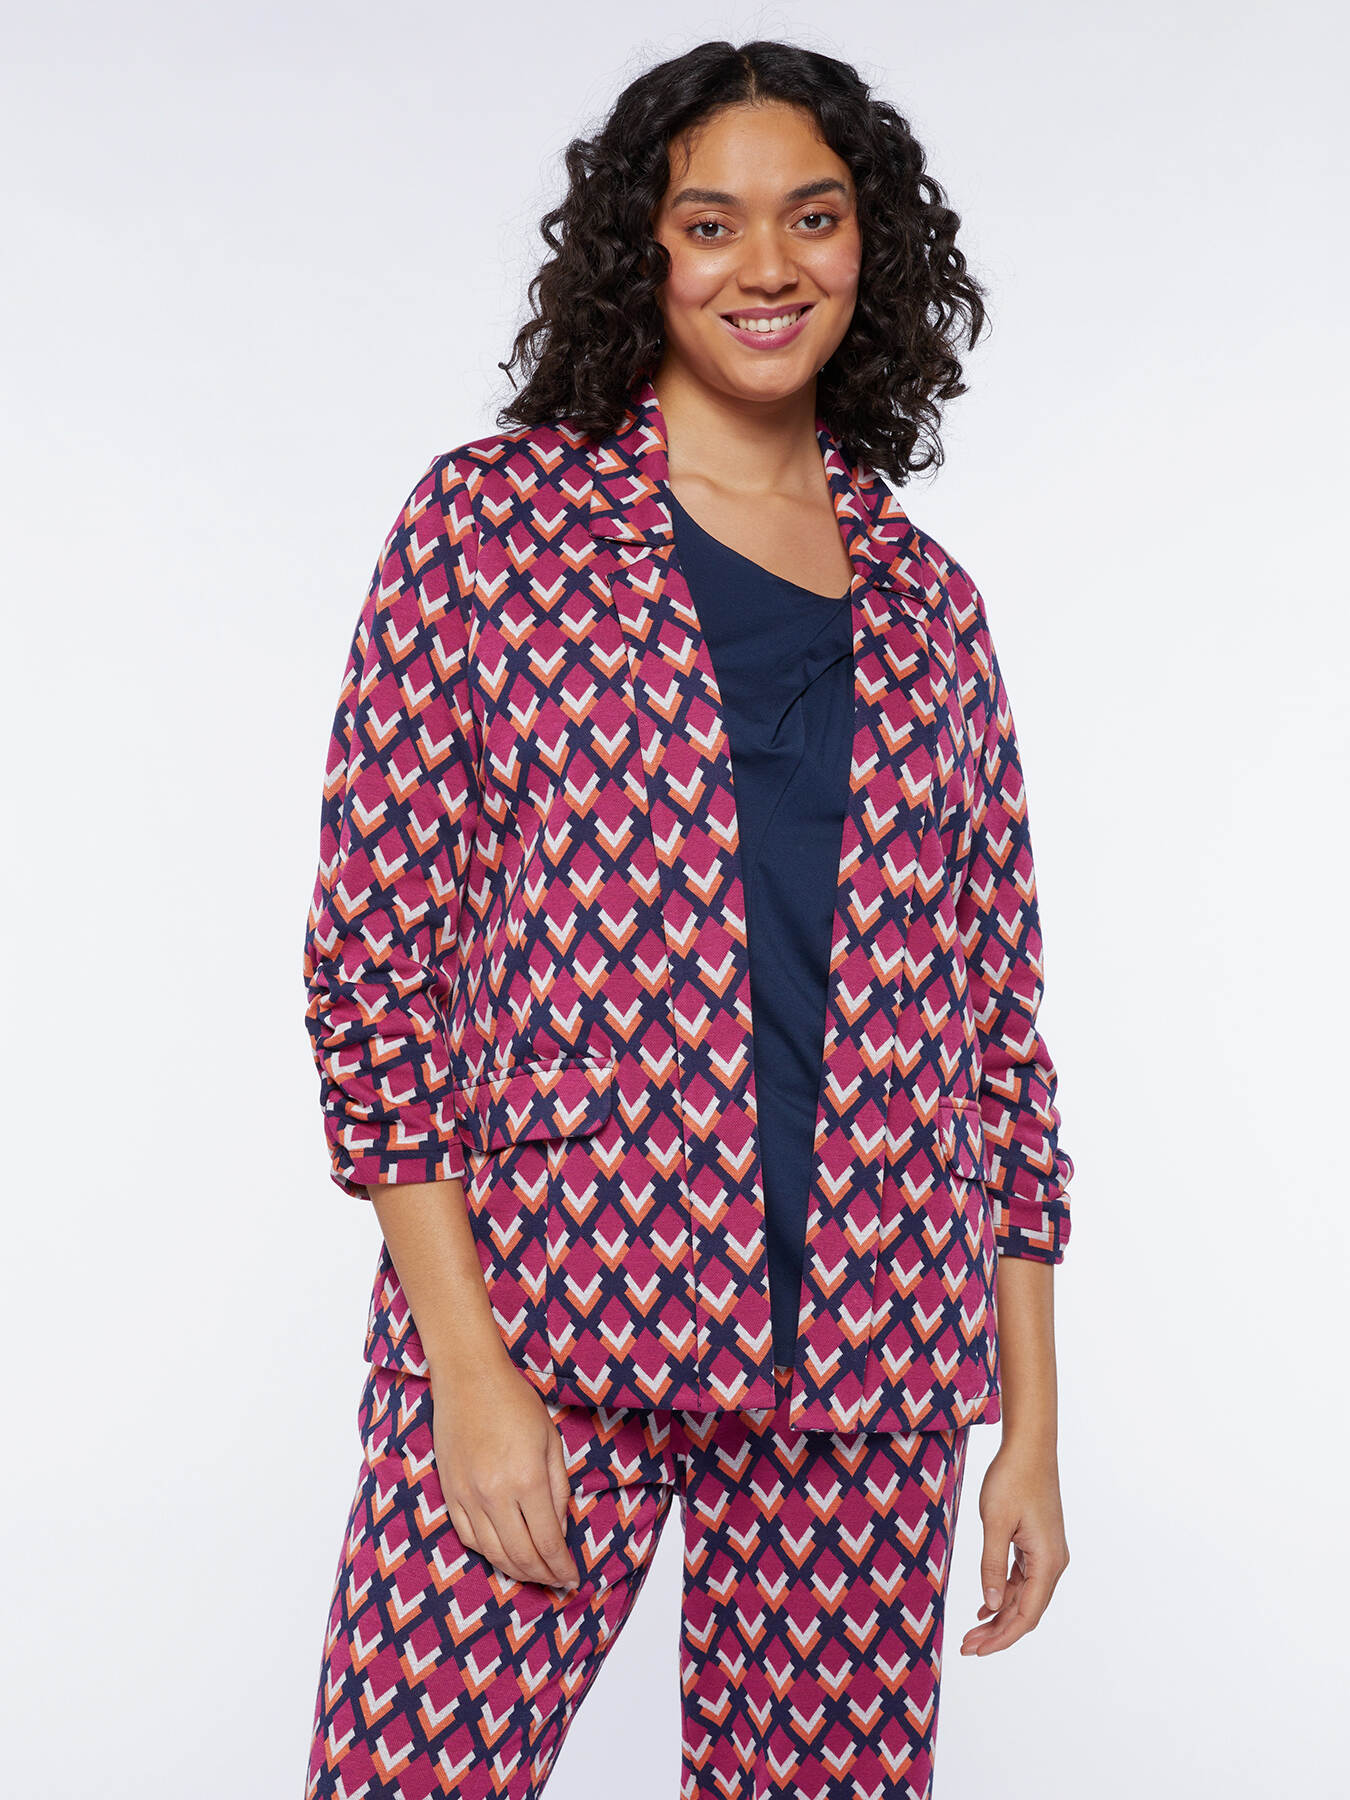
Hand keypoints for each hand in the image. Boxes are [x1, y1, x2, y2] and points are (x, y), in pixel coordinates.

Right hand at [429, 1349, 581, 1593]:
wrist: (469, 1378)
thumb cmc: (515, 1402)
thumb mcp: (551, 1441)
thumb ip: (557, 1490)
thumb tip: (558, 1531)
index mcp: (526, 1479)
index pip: (547, 1541)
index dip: (561, 1566)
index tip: (572, 1577)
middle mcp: (494, 1494)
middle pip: (520, 1556)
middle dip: (542, 1575)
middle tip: (556, 1582)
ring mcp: (467, 1496)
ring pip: (492, 1553)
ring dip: (516, 1571)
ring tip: (534, 1574)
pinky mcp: (449, 1493)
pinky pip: (467, 1537)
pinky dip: (487, 1553)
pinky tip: (502, 1555)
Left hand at [959, 1436, 1068, 1654]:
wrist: (1030, 1447)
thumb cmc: (1012, 1479)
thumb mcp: (995, 1522)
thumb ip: (991, 1566)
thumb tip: (990, 1605)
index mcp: (1047, 1563)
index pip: (1026, 1615)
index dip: (1002, 1637)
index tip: (977, 1650)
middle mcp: (1053, 1563)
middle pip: (1026, 1611)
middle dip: (998, 1632)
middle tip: (968, 1646)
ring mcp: (1047, 1554)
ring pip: (1024, 1596)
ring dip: (999, 1614)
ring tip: (972, 1630)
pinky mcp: (1038, 1544)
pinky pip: (1022, 1579)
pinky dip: (1004, 1593)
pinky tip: (986, 1605)